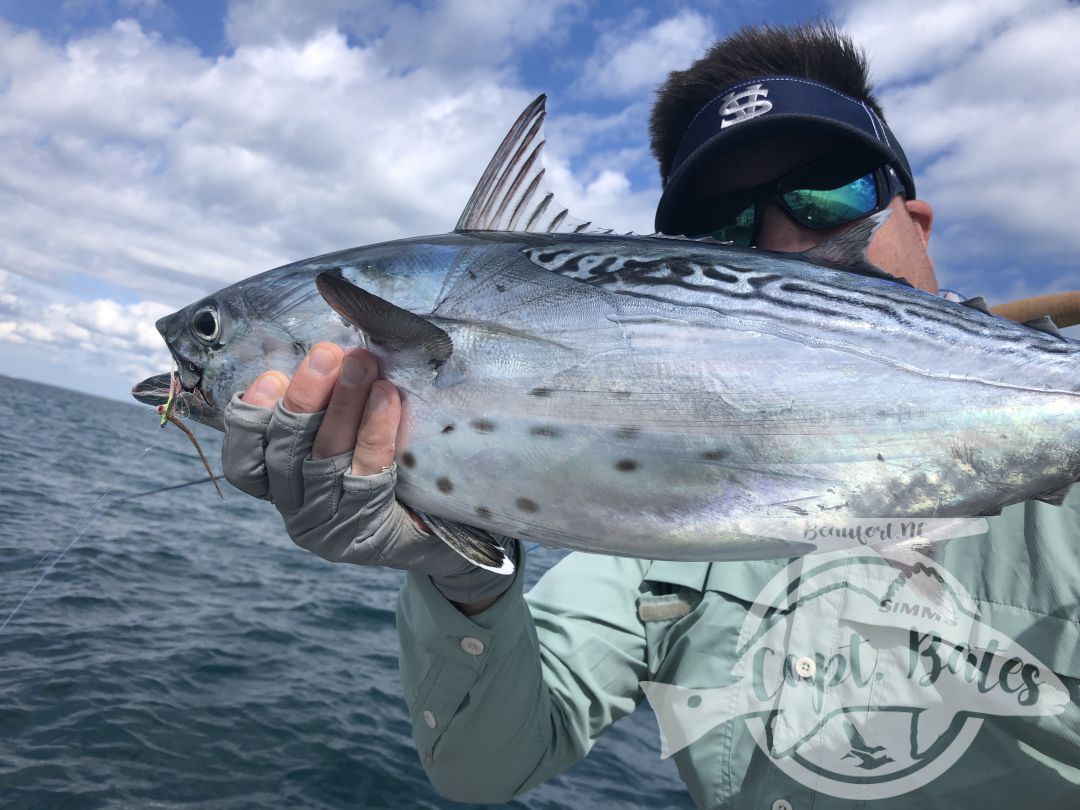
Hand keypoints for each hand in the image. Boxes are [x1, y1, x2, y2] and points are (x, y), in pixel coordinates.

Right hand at [220, 342, 515, 606]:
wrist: (446, 522)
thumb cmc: (396, 460)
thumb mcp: (358, 418)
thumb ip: (337, 383)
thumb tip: (337, 311)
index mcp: (279, 480)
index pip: (244, 456)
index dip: (251, 417)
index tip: (271, 376)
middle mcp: (294, 506)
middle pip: (284, 449)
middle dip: (306, 396)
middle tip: (330, 353)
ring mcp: (325, 526)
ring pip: (322, 461)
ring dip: (342, 408)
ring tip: (363, 365)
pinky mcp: (363, 536)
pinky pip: (366, 476)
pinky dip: (375, 434)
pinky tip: (388, 400)